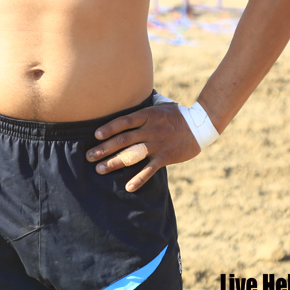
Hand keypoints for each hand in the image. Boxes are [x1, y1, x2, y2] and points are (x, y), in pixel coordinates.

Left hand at [87, 104, 201, 192]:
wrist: (200, 125)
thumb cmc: (175, 115)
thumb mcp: (159, 106)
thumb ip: (142, 110)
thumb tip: (125, 103)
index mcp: (148, 115)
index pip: (124, 121)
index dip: (109, 128)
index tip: (95, 135)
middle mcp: (151, 129)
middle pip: (123, 139)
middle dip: (104, 148)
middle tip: (89, 156)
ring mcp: (158, 144)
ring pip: (133, 154)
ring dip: (115, 162)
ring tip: (100, 169)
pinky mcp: (166, 157)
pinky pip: (150, 170)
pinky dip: (139, 179)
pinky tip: (128, 186)